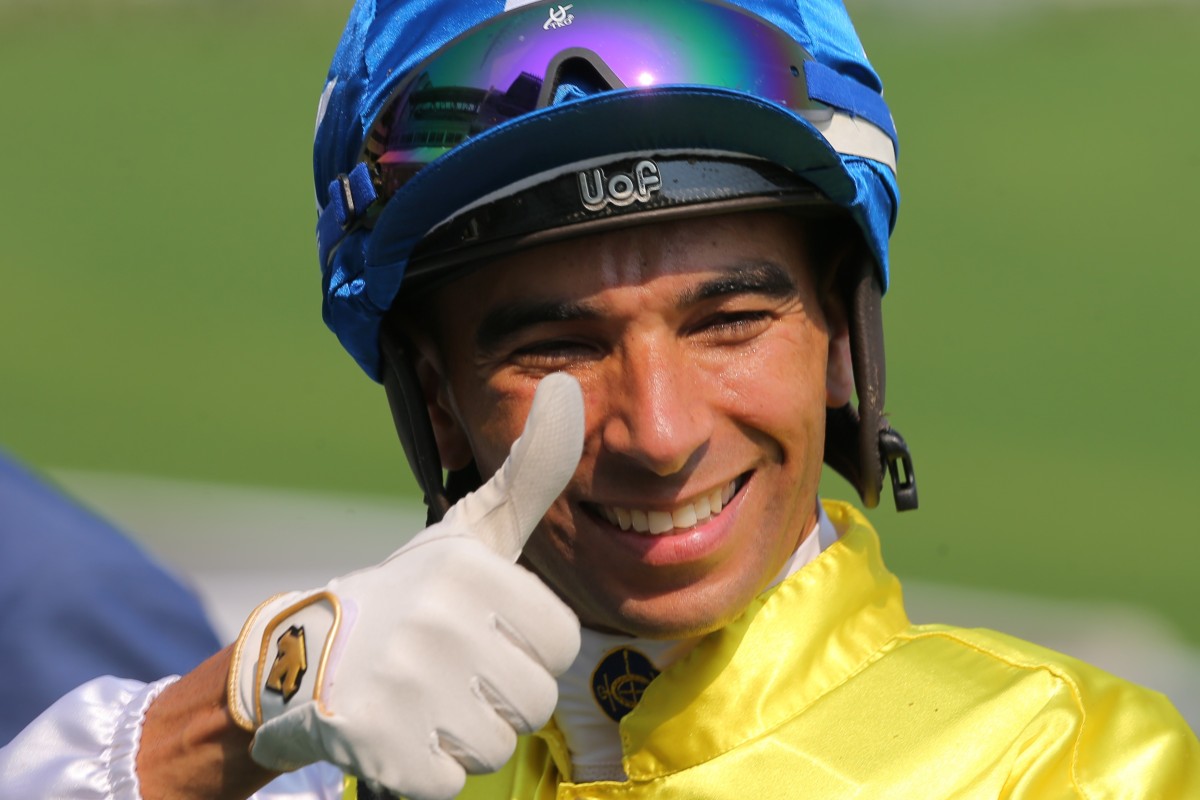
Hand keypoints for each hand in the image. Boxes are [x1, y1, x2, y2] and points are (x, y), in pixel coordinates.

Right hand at [226, 373, 584, 799]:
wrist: (303, 656)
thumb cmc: (411, 593)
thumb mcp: (472, 531)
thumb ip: (531, 473)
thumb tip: (570, 389)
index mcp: (470, 571)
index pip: (560, 644)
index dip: (527, 647)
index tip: (481, 633)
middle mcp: (436, 623)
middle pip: (533, 701)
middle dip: (498, 696)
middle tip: (448, 671)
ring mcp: (402, 686)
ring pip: (496, 745)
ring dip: (464, 734)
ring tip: (423, 698)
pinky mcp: (374, 744)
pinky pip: (449, 782)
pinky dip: (426, 769)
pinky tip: (398, 731)